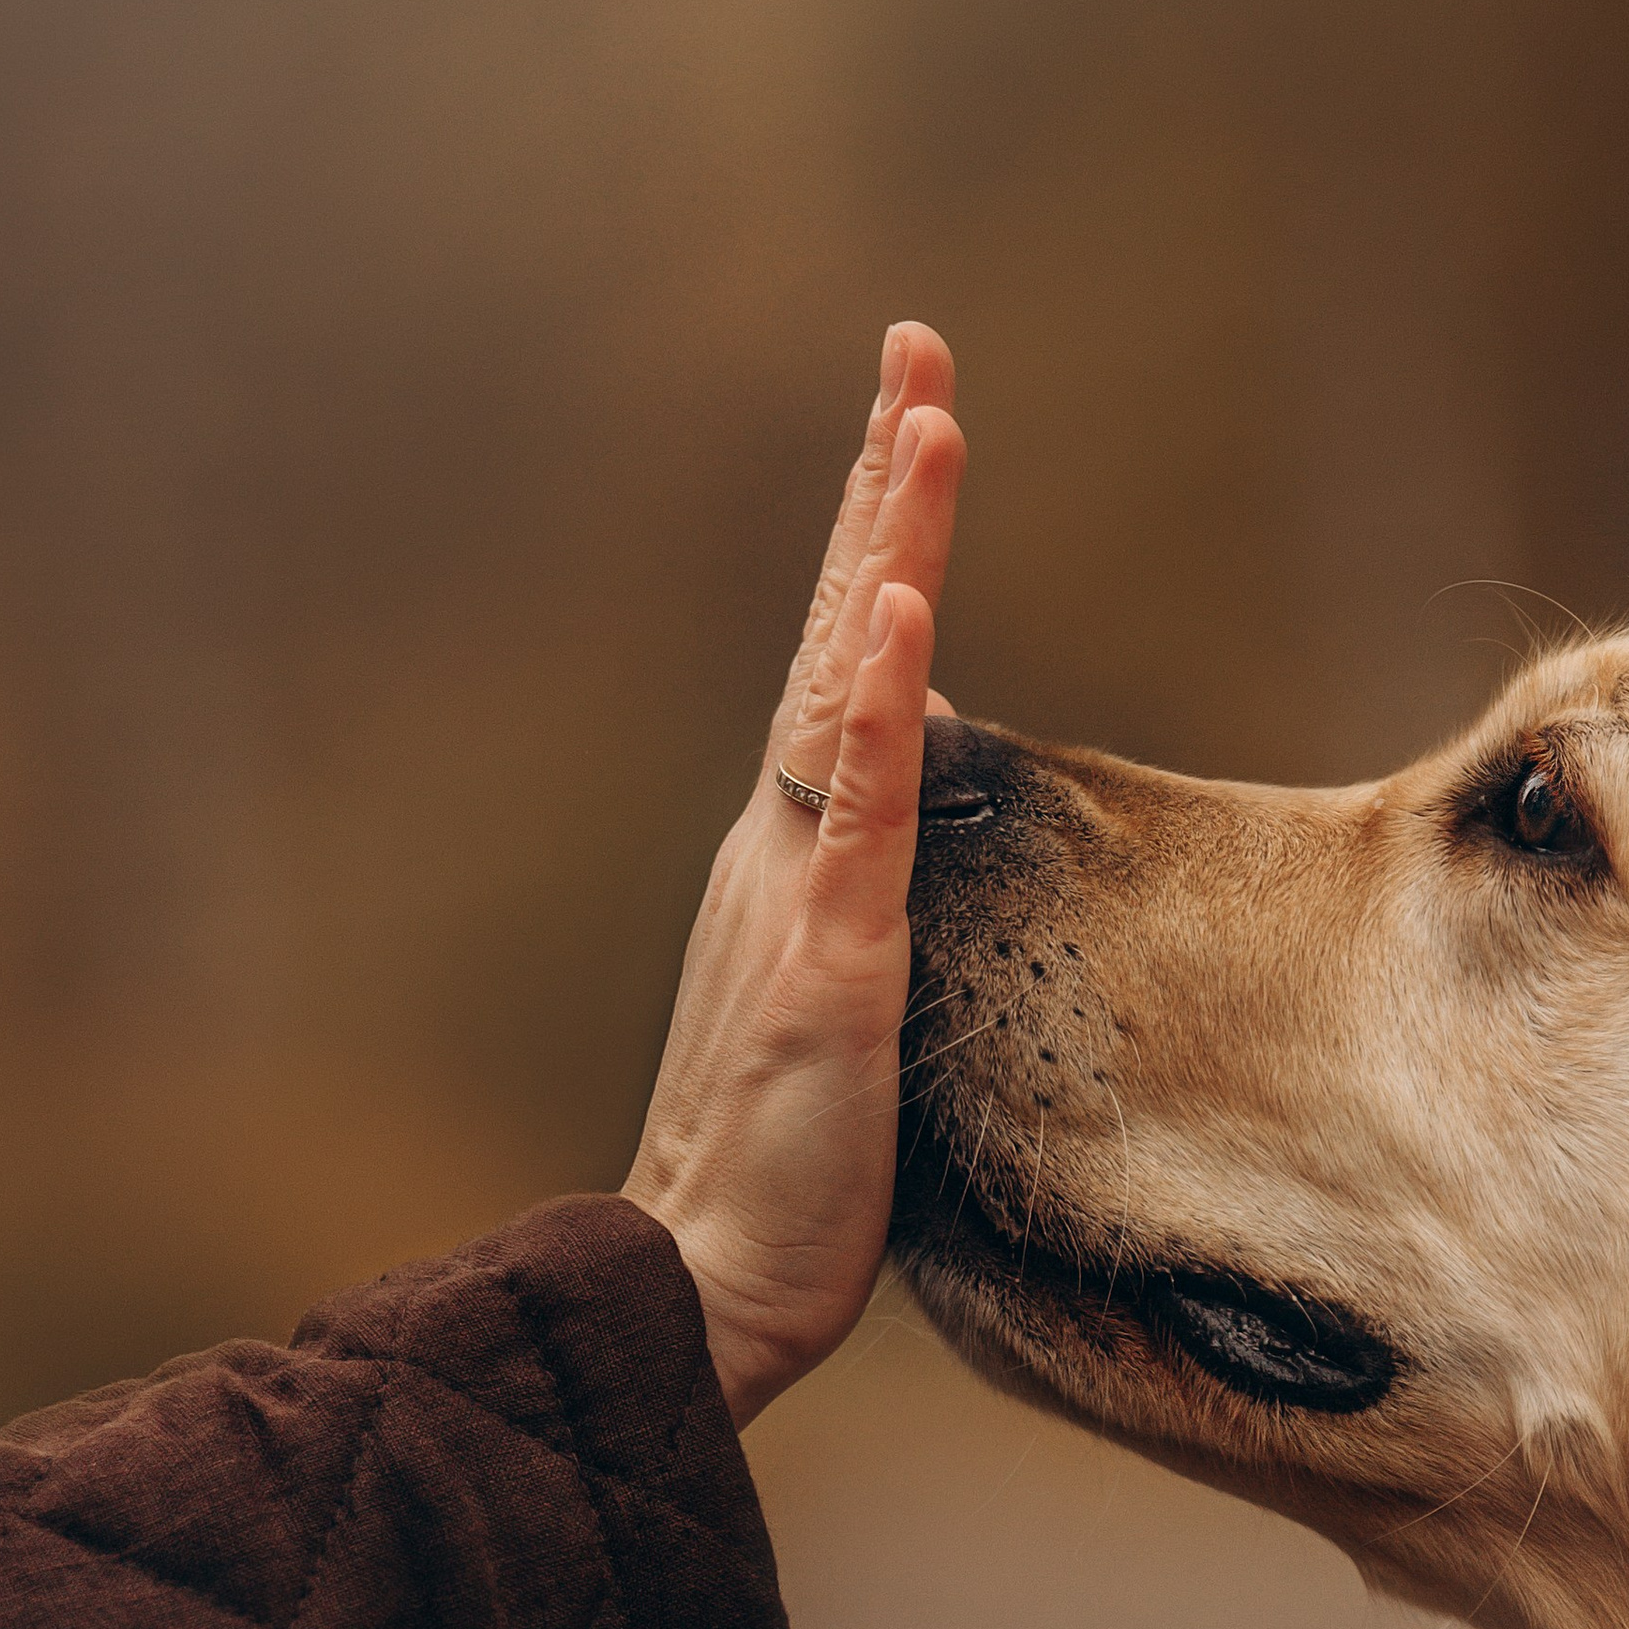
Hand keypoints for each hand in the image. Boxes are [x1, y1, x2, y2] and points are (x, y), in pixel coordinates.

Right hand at [623, 323, 964, 1426]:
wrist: (706, 1279)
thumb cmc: (779, 1167)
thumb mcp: (833, 1007)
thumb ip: (859, 914)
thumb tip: (898, 849)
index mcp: (790, 855)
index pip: (843, 667)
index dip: (881, 543)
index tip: (913, 420)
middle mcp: (779, 844)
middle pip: (839, 630)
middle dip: (884, 486)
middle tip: (918, 349)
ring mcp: (800, 892)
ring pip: (845, 686)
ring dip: (889, 548)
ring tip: (923, 420)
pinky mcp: (829, 961)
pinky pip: (857, 815)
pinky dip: (874, 706)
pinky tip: (902, 614)